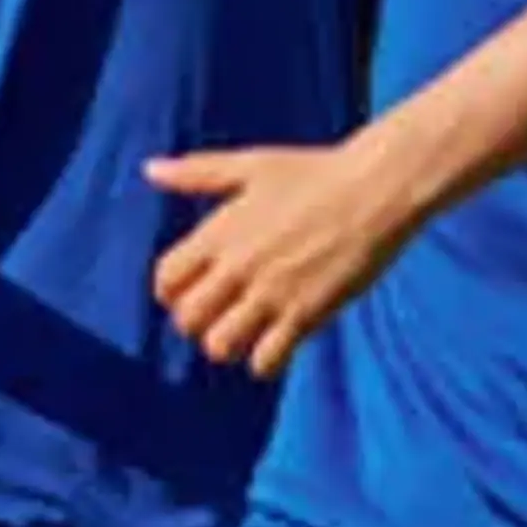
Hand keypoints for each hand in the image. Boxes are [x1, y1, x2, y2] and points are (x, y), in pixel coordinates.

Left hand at [145, 139, 417, 377]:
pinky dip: (266, 361)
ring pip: (220, 346)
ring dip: (228, 346)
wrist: (377, 188)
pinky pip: (267, 359)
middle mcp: (237, 266)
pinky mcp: (307, 313)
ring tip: (248, 334)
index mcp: (218, 233)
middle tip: (221, 315)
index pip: (166, 280)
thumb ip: (196, 173)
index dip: (172, 292)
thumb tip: (149, 170)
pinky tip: (280, 344)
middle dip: (197, 324)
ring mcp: (271, 293)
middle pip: (187, 320)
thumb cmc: (315, 172)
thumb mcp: (249, 165)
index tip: (192, 292)